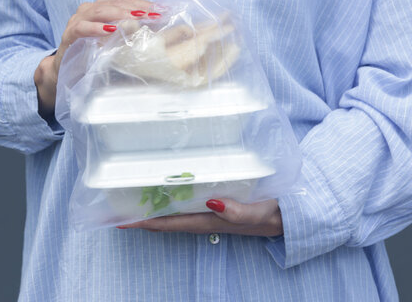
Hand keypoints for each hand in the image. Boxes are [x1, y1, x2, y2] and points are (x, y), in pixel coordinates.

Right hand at [34, 0, 153, 117]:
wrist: (66, 70)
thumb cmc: (94, 55)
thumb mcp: (116, 45)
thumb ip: (131, 36)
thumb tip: (160, 35)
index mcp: (103, 9)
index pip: (126, 2)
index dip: (143, 5)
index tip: (161, 10)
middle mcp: (89, 10)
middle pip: (114, 3)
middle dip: (135, 8)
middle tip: (152, 15)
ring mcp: (78, 20)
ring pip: (99, 11)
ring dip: (118, 14)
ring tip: (135, 18)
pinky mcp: (69, 34)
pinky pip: (82, 27)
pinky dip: (96, 28)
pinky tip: (109, 30)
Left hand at [118, 198, 282, 236]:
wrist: (293, 215)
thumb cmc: (278, 213)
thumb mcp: (261, 212)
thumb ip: (239, 211)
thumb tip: (211, 202)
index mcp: (211, 220)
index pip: (171, 223)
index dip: (145, 222)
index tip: (121, 219)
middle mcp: (207, 218)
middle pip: (168, 219)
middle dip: (143, 216)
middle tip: (118, 208)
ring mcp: (212, 212)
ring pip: (177, 211)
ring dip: (155, 207)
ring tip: (134, 197)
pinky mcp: (220, 204)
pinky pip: (190, 202)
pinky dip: (174, 197)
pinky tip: (169, 188)